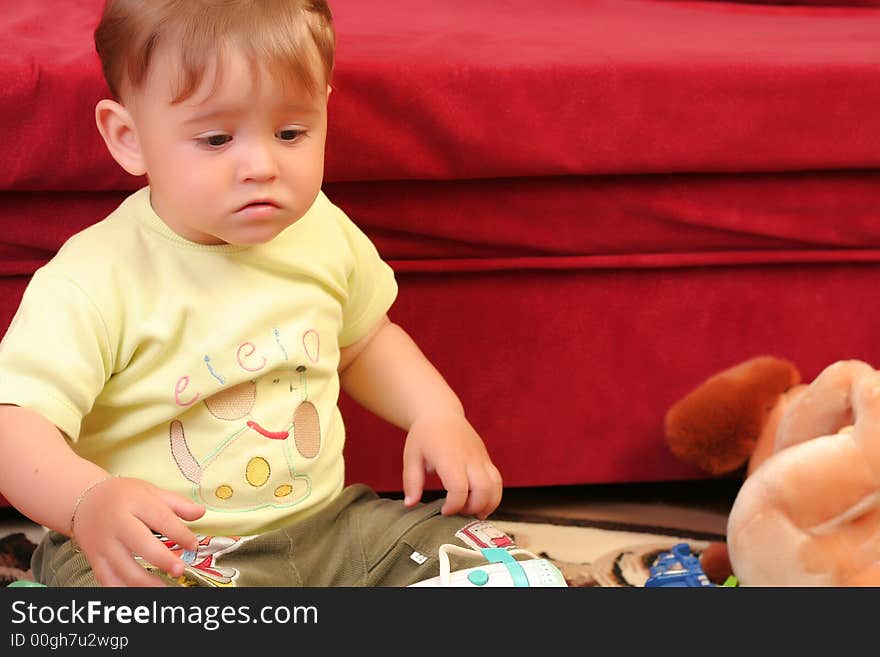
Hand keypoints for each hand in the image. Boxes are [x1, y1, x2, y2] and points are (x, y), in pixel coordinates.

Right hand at [72, 477, 204, 586]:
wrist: (85, 500)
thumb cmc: (121, 496)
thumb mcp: (151, 491)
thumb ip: (178, 504)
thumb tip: (200, 512)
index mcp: (135, 503)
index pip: (161, 519)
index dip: (180, 534)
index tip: (193, 545)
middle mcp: (117, 524)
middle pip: (141, 545)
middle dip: (162, 560)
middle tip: (180, 570)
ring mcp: (104, 543)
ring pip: (123, 568)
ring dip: (146, 583)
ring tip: (165, 588)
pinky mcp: (94, 559)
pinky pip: (108, 580)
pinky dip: (124, 590)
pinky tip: (141, 592)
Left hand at [402, 412, 502, 518]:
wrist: (442, 413)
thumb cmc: (424, 436)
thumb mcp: (412, 456)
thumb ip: (412, 482)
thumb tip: (410, 505)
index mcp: (449, 458)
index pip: (459, 488)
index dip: (454, 506)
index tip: (443, 511)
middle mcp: (470, 458)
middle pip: (482, 490)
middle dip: (472, 508)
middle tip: (458, 512)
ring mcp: (481, 458)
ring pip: (495, 487)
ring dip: (487, 505)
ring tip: (472, 512)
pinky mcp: (487, 460)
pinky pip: (497, 481)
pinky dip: (493, 497)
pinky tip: (480, 504)